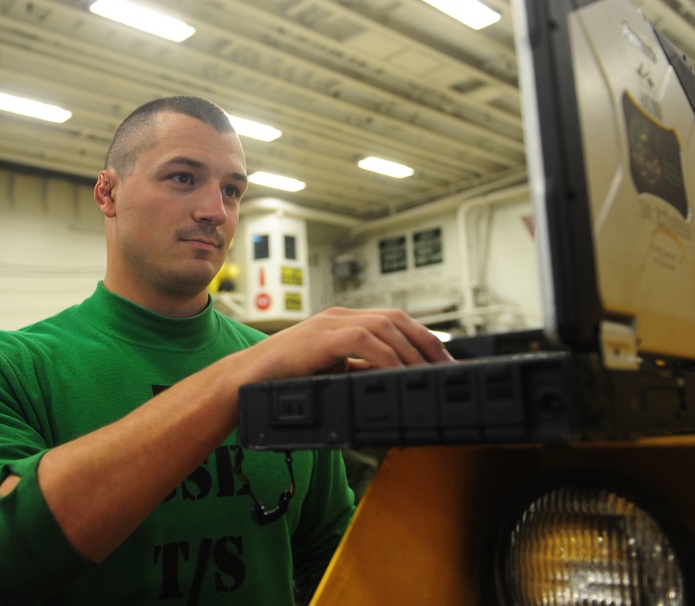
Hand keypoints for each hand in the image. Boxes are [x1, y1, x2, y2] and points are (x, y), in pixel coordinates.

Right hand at [240, 307, 453, 382]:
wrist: (248, 379)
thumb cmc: (286, 377)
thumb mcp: (332, 370)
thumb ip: (359, 369)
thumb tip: (391, 378)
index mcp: (344, 321)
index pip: (393, 320)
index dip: (421, 337)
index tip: (441, 358)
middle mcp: (341, 316)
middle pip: (396, 318)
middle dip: (426, 341)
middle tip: (446, 366)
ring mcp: (331, 323)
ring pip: (385, 326)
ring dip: (411, 351)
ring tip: (427, 374)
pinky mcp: (323, 337)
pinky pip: (364, 341)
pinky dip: (387, 357)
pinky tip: (398, 373)